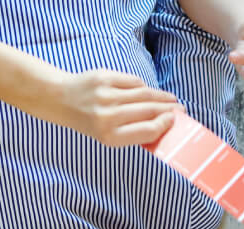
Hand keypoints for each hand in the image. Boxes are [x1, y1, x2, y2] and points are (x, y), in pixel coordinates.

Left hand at [54, 69, 180, 146]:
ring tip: (172, 100)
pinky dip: (143, 87)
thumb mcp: (110, 137)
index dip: (164, 125)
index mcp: (110, 136)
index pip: (147, 131)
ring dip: (161, 97)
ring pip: (144, 94)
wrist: (62, 101)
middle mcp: (108, 116)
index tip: (174, 121)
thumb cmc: (92, 123)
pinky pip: (133, 82)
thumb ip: (134, 133)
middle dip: (168, 110)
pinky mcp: (104, 77)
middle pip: (148, 111)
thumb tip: (165, 127)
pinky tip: (150, 92)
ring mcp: (106, 95)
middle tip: (181, 110)